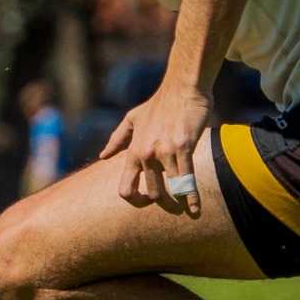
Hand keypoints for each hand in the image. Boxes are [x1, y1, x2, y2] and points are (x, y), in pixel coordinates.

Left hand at [99, 82, 212, 214]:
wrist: (182, 88)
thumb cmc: (160, 104)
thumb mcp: (133, 119)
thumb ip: (117, 139)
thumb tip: (103, 156)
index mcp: (133, 151)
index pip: (125, 187)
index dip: (135, 201)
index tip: (147, 203)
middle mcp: (145, 154)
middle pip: (152, 193)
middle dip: (164, 205)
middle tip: (173, 210)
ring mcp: (164, 151)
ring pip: (170, 188)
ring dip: (179, 203)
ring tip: (187, 211)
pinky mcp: (183, 147)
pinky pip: (187, 178)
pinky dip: (192, 196)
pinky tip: (196, 208)